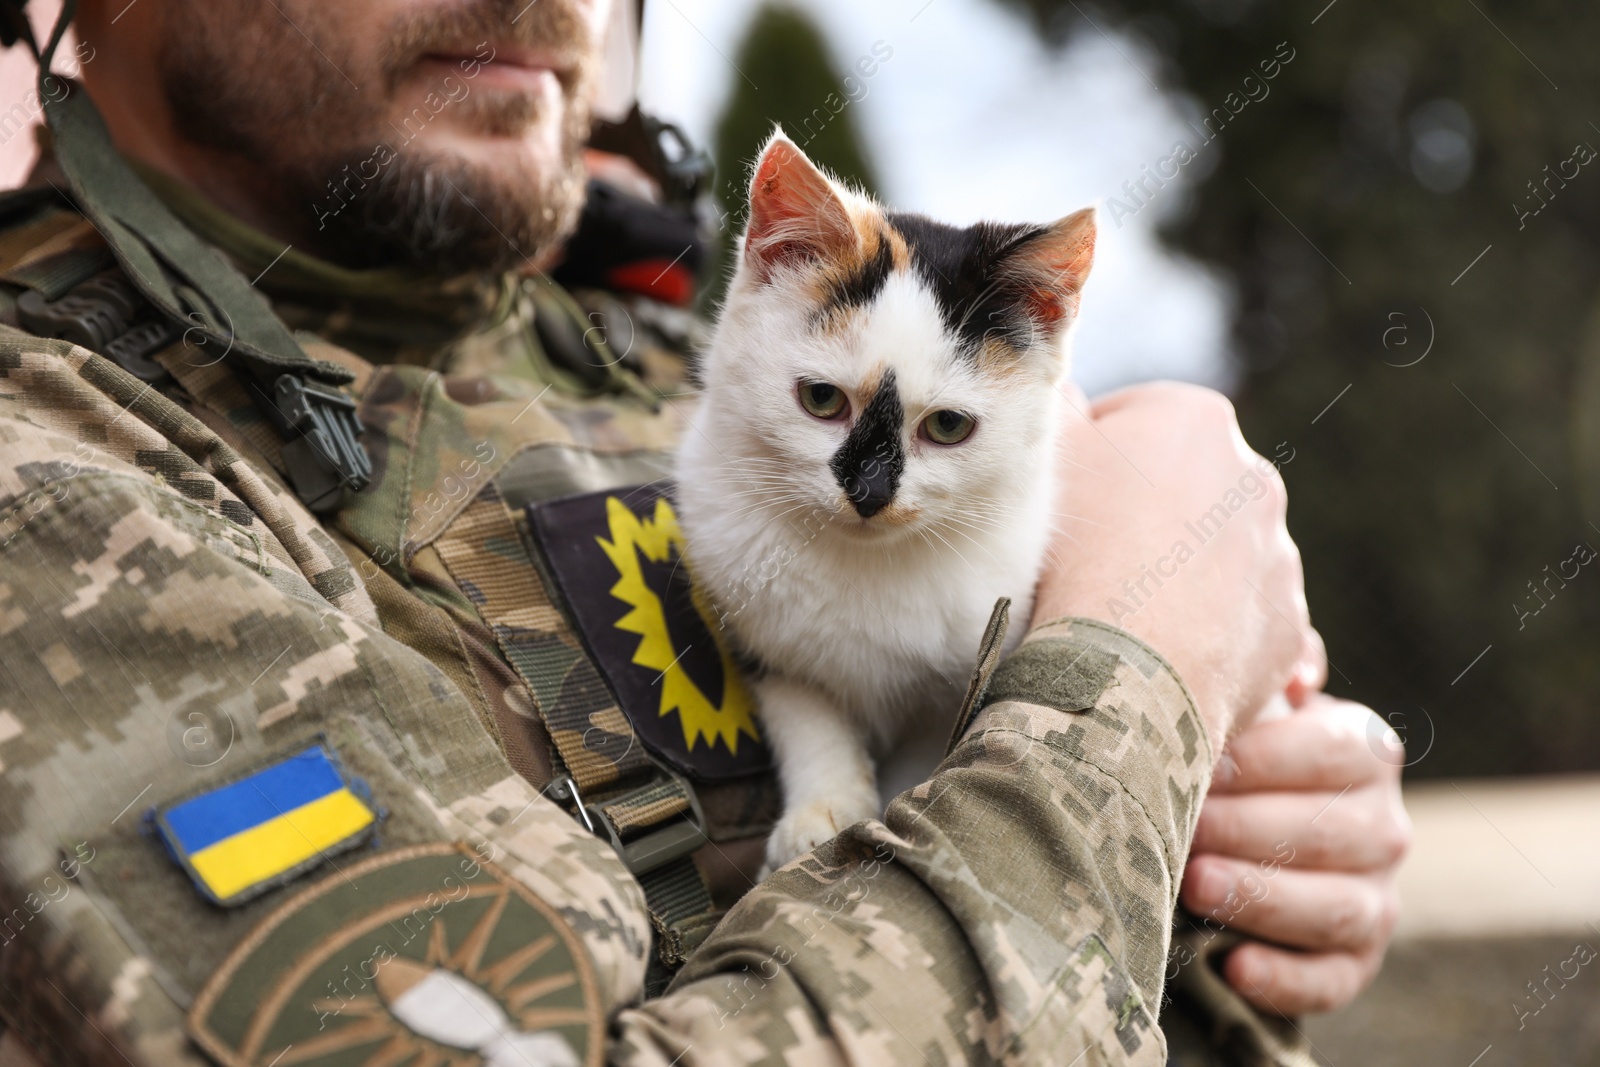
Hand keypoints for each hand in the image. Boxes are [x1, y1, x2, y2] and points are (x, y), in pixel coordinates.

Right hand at [1031, 382, 1322, 748]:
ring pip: (1218, 557)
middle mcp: (1253, 477)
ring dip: (1181, 576)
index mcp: (1194, 420)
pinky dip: (1212, 634)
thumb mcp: (1041, 459)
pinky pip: (1245, 622)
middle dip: (1146, 517)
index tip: (1062, 502)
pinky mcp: (1287, 623)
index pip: (1133, 422)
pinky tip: (1165, 655)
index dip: (1090, 461)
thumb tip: (1059, 391)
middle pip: (1183, 489)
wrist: (1126, 668)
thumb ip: (1051, 407)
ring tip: (1126, 618)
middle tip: (1090, 561)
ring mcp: (1279, 554)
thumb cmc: (1076, 553)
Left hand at [1180, 694, 1410, 1014]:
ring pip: (1338, 907)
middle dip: (1250, 830)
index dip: (1265, 760)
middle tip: (1183, 828)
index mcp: (1361, 748)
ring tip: (1195, 885)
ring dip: (1264, 898)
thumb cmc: (1227, 744)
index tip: (1199, 764)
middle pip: (1334, 832)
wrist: (1235, 817)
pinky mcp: (1353, 958)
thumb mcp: (1246, 696)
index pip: (1332, 750)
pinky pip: (1334, 978)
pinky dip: (1287, 979)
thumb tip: (1299, 669)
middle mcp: (1381, 823)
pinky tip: (1233, 968)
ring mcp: (1375, 894)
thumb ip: (1264, 668)